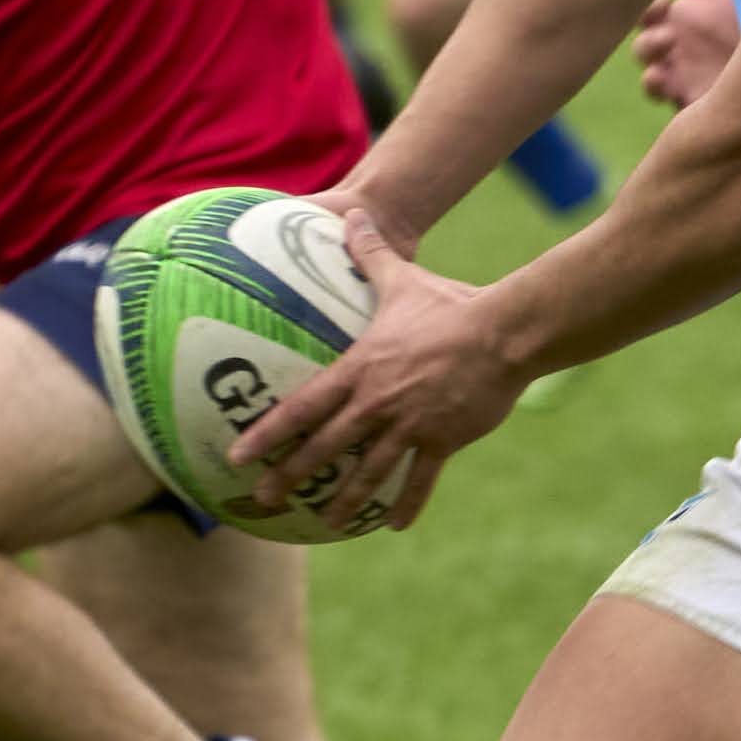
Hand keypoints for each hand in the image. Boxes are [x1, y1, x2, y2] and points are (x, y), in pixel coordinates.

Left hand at [233, 206, 522, 528]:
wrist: (502, 332)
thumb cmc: (450, 304)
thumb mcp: (403, 278)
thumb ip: (371, 252)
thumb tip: (354, 214)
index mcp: (359, 369)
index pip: (301, 407)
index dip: (267, 434)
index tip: (238, 455)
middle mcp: (376, 403)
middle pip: (324, 447)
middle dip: (291, 476)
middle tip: (265, 499)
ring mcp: (409, 425)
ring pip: (368, 472)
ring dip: (345, 500)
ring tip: (327, 523)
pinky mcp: (442, 439)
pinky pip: (420, 479)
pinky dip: (407, 504)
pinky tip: (395, 526)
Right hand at [634, 0, 739, 108]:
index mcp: (687, 11)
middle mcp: (678, 38)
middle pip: (642, 23)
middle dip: (642, 14)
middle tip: (661, 8)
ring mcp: (679, 68)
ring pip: (645, 58)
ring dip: (647, 47)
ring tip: (666, 40)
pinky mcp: (685, 96)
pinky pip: (656, 91)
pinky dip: (652, 83)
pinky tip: (660, 76)